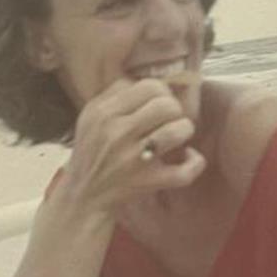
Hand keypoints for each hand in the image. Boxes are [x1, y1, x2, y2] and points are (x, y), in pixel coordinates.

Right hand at [61, 78, 205, 214]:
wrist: (83, 196)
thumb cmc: (91, 151)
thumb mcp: (91, 116)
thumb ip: (116, 93)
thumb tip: (150, 81)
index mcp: (103, 112)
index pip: (149, 86)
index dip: (161, 92)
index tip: (159, 102)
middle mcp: (117, 133)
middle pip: (166, 105)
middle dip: (175, 110)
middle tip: (169, 119)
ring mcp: (134, 159)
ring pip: (177, 131)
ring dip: (184, 130)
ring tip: (177, 135)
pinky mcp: (147, 182)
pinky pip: (183, 171)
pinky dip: (194, 162)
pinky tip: (188, 157)